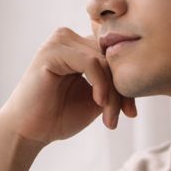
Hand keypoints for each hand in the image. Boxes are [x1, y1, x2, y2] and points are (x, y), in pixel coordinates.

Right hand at [0, 28, 136, 147]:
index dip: (127, 81)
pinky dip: (100, 85)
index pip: (115, 55)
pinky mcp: (52, 51)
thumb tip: (141, 76)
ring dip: (112, 91)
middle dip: (122, 89)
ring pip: (104, 60)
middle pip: (112, 56)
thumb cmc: (59, 117)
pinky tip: (99, 103)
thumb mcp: (97, 99)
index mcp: (79, 46)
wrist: (29, 132)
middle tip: (126, 115)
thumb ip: (115, 84)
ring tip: (110, 116)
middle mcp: (69, 38)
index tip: (131, 112)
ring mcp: (59, 41)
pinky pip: (90, 62)